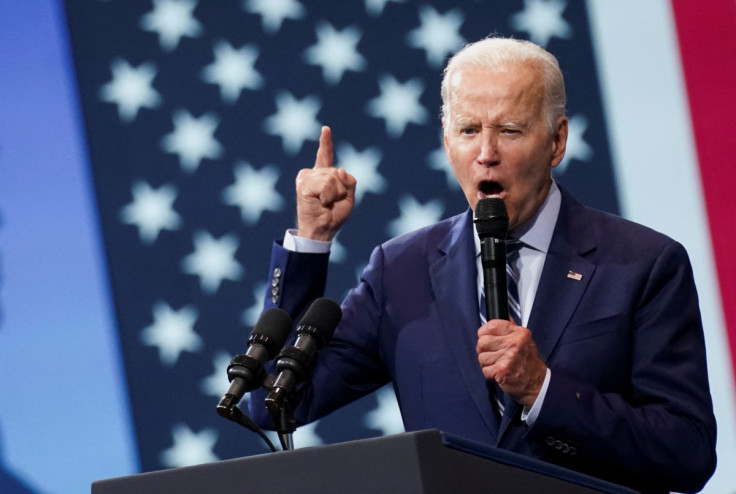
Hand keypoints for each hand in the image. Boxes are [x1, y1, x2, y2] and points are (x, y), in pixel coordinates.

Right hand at [295, 126, 356, 240]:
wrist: (322, 231)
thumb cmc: (333, 216)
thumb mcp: (349, 197)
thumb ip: (349, 181)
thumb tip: (339, 169)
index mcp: (323, 175)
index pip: (325, 156)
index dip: (326, 143)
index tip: (325, 129)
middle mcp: (312, 174)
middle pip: (337, 173)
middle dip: (340, 190)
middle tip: (330, 202)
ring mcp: (306, 177)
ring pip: (332, 178)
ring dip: (333, 195)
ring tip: (324, 203)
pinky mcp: (302, 184)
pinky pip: (325, 185)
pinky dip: (327, 197)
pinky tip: (319, 203)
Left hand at [476, 319, 546, 407]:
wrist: (537, 384)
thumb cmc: (528, 362)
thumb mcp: (525, 340)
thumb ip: (512, 328)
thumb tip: (503, 314)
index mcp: (519, 333)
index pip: (491, 325)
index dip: (484, 333)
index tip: (488, 339)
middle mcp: (514, 343)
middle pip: (482, 342)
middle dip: (484, 351)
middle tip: (494, 356)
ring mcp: (508, 357)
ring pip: (481, 357)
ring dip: (487, 364)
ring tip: (498, 365)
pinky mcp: (502, 370)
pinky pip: (485, 370)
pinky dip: (490, 374)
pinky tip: (499, 373)